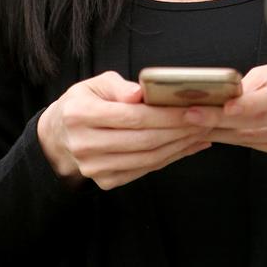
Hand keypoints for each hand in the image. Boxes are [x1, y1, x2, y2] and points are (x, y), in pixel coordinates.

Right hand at [37, 71, 211, 189]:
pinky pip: (145, 170)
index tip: (193, 107)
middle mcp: (85, 145)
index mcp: (81, 115)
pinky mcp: (106, 182)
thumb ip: (118, 86)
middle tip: (207, 119)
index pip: (132, 116)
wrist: (59, 137)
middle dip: (180, 130)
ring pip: (148, 158)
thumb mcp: (94, 84)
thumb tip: (140, 93)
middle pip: (144, 139)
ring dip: (180, 146)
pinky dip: (170, 158)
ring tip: (202, 131)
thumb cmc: (83, 103)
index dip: (165, 114)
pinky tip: (188, 146)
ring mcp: (95, 168)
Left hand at [184, 60, 266, 158]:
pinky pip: (260, 147)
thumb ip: (251, 86)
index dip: (240, 106)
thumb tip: (225, 96)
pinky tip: (219, 135)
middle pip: (255, 123)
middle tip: (191, 116)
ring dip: (222, 133)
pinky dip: (237, 140)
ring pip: (254, 138)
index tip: (215, 107)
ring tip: (196, 126)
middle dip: (219, 121)